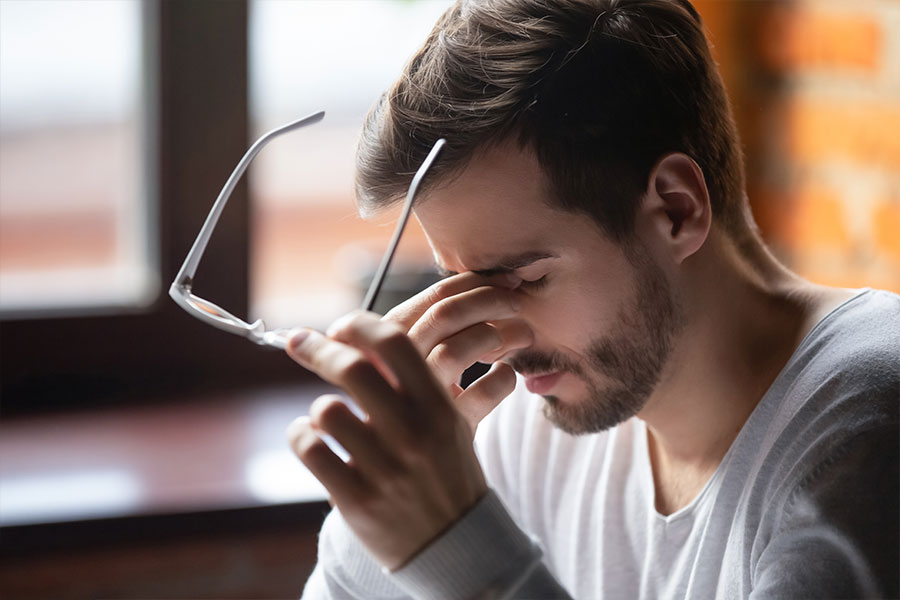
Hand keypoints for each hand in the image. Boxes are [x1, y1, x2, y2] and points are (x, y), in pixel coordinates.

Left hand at [285, 312, 491, 569]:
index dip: (359, 325)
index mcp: (438, 408)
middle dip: (317, 348)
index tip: (340, 327)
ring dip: (317, 407)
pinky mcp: (356, 500)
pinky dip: (301, 435)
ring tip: (324, 417)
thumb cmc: (447, 473)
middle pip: (352, 368)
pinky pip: (310, 449)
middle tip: (299, 342)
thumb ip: (412, 384)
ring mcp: (384, 468)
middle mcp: (412, 434)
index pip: (394, 343)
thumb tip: (359, 340)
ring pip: (326, 410)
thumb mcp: (447, 423)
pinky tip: (309, 437)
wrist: (457, 544)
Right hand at [383, 272, 532, 432]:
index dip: (476, 283)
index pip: (433, 298)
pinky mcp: (443, 430)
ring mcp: (414, 399)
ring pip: (456, 350)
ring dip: (496, 335)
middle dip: (489, 301)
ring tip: (521, 336)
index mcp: (384, 342)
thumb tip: (504, 282)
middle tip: (518, 303)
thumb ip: (443, 326)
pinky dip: (502, 380)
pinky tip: (506, 377)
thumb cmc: (414, 404)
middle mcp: (391, 367)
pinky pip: (482, 394)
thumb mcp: (417, 361)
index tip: (508, 280)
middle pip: (444, 315)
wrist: (411, 472)